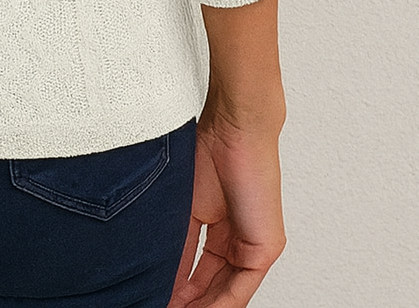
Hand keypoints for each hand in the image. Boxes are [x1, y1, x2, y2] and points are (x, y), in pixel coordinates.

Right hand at [166, 109, 286, 306]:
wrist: (236, 127)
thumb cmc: (211, 149)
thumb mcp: (185, 208)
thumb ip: (179, 246)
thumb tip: (161, 276)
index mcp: (220, 231)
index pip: (198, 275)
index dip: (177, 293)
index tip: (153, 299)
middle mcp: (239, 243)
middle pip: (211, 289)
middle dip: (187, 304)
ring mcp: (254, 248)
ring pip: (226, 294)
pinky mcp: (265, 249)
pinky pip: (240, 289)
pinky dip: (217, 305)